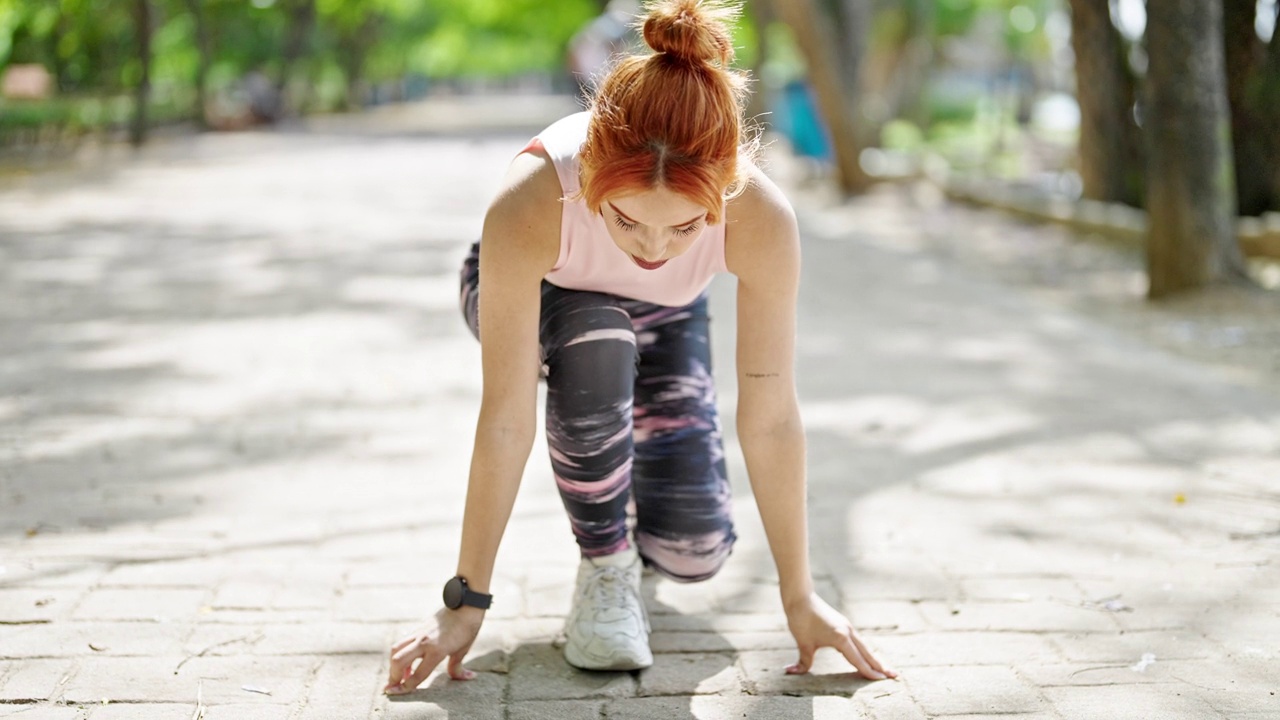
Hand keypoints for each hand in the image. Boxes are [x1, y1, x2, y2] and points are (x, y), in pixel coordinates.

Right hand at [385, 606, 483, 694]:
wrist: (465, 605)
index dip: (406, 687)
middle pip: (398, 661)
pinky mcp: (417, 628)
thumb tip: (466, 678)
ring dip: (393, 664)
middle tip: (393, 686)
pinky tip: (407, 662)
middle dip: (392, 676)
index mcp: (437, 650)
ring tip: (400, 675)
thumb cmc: (467, 628)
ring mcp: (419, 633)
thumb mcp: (463, 650)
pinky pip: (402, 642)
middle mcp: (424, 642)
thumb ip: (457, 667)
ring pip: (396, 649)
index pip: (417, 674)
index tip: (396, 693)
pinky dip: (399, 654)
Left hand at [783, 592, 897, 679]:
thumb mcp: (803, 643)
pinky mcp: (843, 624)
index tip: (881, 680)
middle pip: (867, 653)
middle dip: (880, 666)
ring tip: (884, 668)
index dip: (869, 672)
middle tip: (894, 676)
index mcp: (841, 638)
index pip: (858, 660)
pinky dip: (865, 650)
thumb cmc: (801, 620)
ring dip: (874, 658)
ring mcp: (847, 627)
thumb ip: (803, 661)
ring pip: (864, 646)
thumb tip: (792, 672)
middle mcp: (848, 632)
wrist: (800, 597)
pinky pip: (858, 641)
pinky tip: (866, 655)